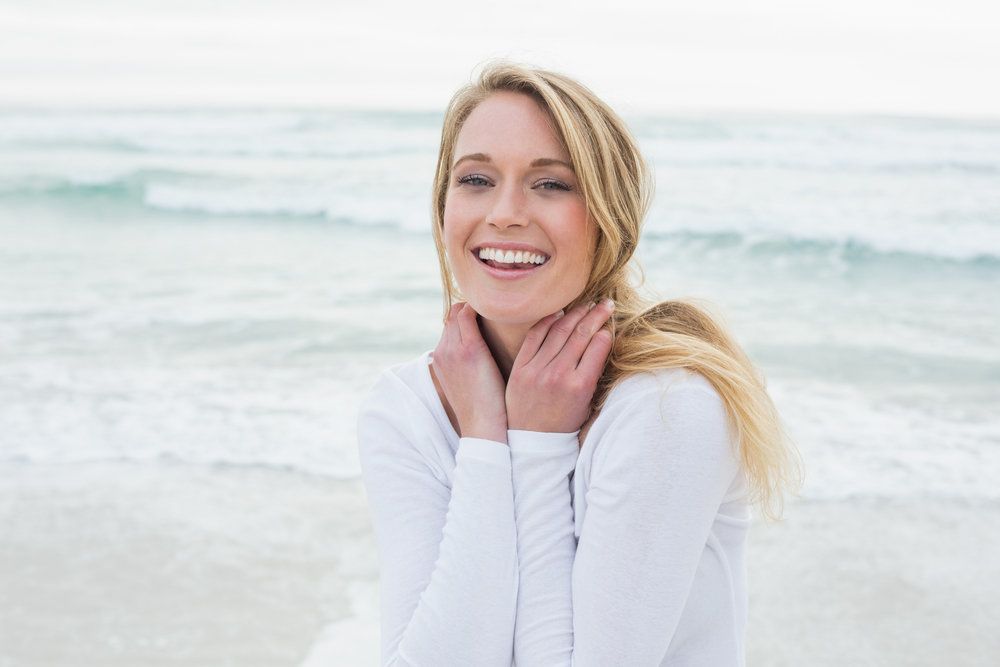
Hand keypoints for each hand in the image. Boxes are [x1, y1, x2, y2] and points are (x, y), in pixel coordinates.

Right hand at [430, 302, 507, 442]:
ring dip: (481, 305)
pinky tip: (510, 309)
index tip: (490, 314)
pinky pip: (471, 314)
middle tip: (502, 305)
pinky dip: (486, 308)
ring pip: (461, 310)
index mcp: (441, 359)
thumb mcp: (469, 384)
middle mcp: (443, 350)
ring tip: (507, 305)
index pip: (450, 324)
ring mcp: (453, 348)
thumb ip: (470, 366)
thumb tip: (483, 357)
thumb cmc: (484, 410)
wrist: (482, 427)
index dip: (467, 315)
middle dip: (474, 307)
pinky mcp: (469, 348)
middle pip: (454, 314)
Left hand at [505, 299, 614, 432]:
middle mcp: (559, 374)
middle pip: (581, 334)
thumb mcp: (587, 403)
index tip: (610, 323)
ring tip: (586, 304)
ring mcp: (537, 369)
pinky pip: (535, 336)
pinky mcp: (520, 368)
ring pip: (559, 330)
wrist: (531, 443)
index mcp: (580, 386)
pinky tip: (559, 313)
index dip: (606, 331)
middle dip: (596, 315)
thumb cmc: (564, 424)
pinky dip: (548, 321)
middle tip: (606, 303)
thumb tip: (602, 342)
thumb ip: (593, 373)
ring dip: (575, 313)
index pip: (598, 346)